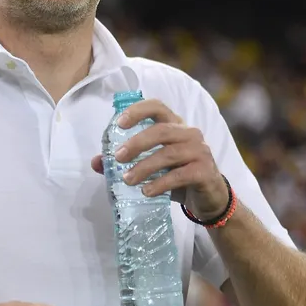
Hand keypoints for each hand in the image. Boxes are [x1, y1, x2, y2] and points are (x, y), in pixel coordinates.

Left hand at [90, 99, 228, 219]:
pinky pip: (180, 175)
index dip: (138, 111)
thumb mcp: (153, 167)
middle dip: (136, 143)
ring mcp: (199, 151)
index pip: (158, 107)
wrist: (209, 198)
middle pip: (160, 130)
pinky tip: (146, 191)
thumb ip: (127, 161)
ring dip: (144, 167)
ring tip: (127, 180)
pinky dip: (160, 183)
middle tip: (118, 158)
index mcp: (176, 126)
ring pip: (168, 154)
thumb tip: (96, 162)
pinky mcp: (205, 171)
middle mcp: (190, 133)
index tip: (119, 123)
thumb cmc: (179, 176)